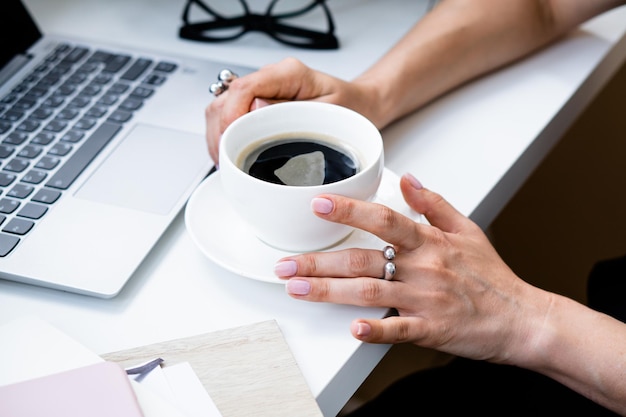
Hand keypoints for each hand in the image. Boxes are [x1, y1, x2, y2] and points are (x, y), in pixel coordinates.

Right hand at [204, 57, 373, 164]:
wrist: (358, 105)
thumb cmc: (349, 109)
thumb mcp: (329, 113)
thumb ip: (291, 111)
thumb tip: (256, 111)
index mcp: (289, 74)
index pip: (244, 88)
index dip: (231, 116)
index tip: (230, 140)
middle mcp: (271, 77)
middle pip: (226, 98)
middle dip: (220, 132)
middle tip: (225, 159)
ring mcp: (261, 89)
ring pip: (221, 106)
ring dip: (218, 135)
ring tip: (225, 160)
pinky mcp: (257, 101)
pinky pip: (228, 114)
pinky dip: (224, 135)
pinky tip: (229, 152)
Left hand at [274, 173, 552, 364]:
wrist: (522, 317)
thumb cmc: (491, 276)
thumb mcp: (467, 229)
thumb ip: (433, 203)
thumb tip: (408, 178)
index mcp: (430, 241)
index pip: (383, 219)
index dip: (349, 210)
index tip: (318, 204)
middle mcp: (423, 268)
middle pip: (363, 260)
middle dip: (319, 261)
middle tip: (284, 262)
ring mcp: (425, 300)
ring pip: (369, 293)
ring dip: (329, 291)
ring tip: (296, 288)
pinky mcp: (429, 329)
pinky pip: (398, 330)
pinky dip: (375, 331)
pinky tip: (352, 330)